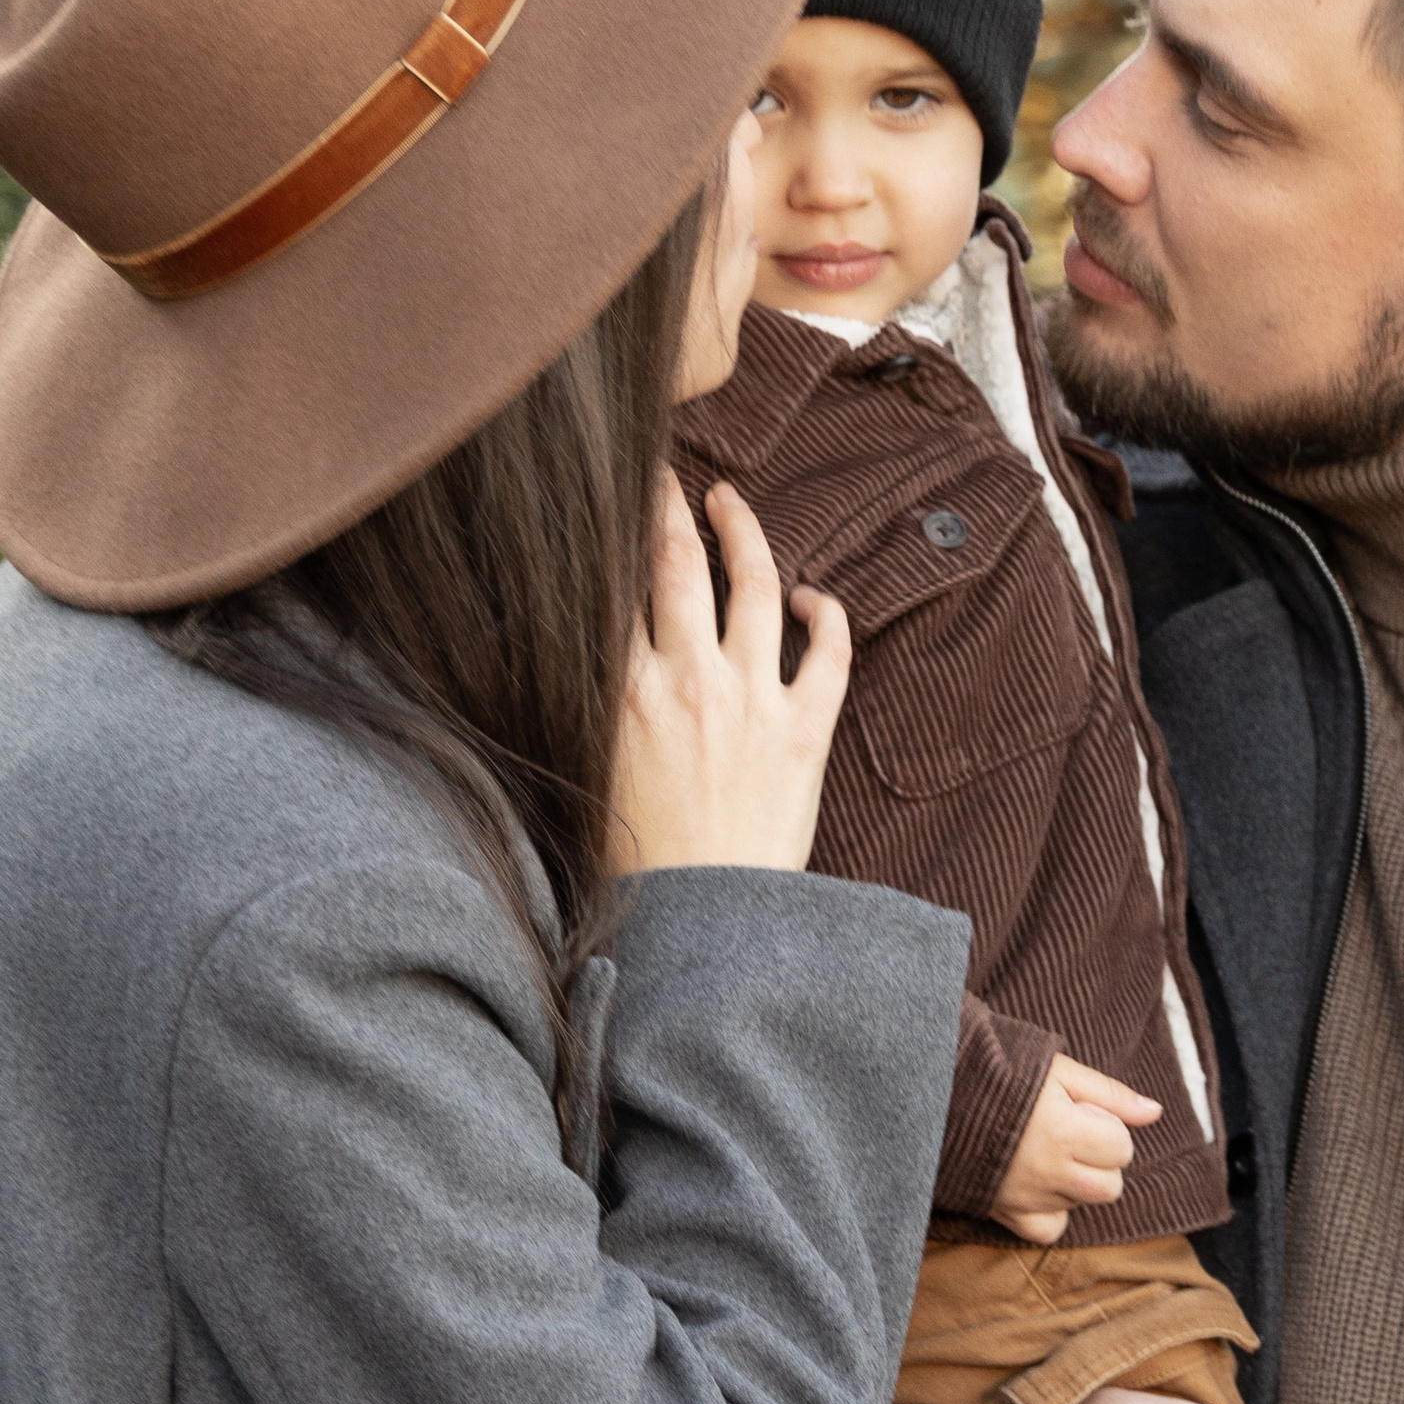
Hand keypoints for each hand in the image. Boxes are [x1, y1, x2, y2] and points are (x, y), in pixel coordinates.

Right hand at [608, 477, 848, 874]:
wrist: (704, 926)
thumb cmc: (638, 863)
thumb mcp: (589, 772)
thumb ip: (589, 706)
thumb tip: (574, 659)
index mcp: (621, 692)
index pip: (616, 584)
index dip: (617, 532)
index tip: (615, 500)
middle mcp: (686, 680)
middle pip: (677, 562)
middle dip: (668, 507)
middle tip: (665, 477)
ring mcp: (751, 699)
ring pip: (753, 584)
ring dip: (743, 532)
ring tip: (730, 503)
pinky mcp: (806, 729)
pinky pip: (829, 650)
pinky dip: (826, 612)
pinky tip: (814, 596)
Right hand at [991, 1053, 1164, 1243]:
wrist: (934, 1091)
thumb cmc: (1000, 1072)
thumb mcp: (1059, 1070)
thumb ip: (1110, 1094)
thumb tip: (1156, 1112)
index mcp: (1063, 1132)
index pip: (1121, 1148)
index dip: (1108, 1127)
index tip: (1080, 1112)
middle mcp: (1047, 1171)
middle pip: (1109, 1185)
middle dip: (1101, 1159)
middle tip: (1070, 1133)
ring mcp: (1025, 1196)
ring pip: (1081, 1206)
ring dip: (1076, 1183)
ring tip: (1047, 1152)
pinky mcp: (1003, 1211)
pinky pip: (1048, 1231)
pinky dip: (1052, 1212)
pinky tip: (1040, 1185)